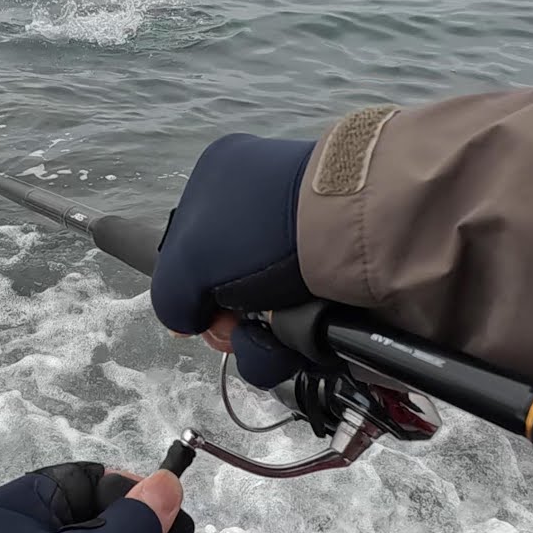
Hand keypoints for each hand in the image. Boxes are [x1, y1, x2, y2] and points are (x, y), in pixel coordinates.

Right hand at [152, 133, 316, 387]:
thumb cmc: (264, 230)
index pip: (191, 251)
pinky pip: (299, 340)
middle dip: (227, 325)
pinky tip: (299, 339)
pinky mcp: (337, 295)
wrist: (361, 234)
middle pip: (227, 298)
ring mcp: (304, 258)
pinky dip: (293, 350)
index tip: (197, 314)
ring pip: (261, 326)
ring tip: (275, 332)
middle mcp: (264, 219)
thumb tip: (186, 323)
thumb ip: (170, 295)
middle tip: (236, 326)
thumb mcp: (188, 256)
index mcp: (225, 183)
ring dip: (260, 343)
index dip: (190, 290)